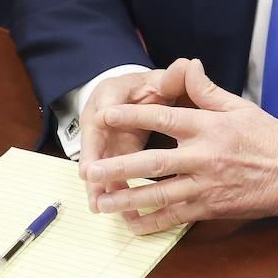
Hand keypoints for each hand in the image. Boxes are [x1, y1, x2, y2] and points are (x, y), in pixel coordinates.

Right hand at [78, 63, 187, 209]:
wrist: (141, 95)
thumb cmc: (153, 87)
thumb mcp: (162, 80)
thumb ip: (174, 77)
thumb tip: (187, 66)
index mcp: (114, 94)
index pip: (107, 105)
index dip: (103, 117)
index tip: (101, 125)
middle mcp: (101, 117)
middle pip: (94, 139)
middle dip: (92, 159)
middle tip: (90, 178)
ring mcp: (103, 139)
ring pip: (98, 162)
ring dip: (97, 183)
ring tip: (98, 205)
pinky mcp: (110, 156)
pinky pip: (108, 175)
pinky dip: (109, 192)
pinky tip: (112, 211)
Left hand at [85, 58, 277, 234]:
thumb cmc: (270, 137)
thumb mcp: (240, 107)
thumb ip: (207, 90)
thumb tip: (187, 65)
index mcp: (209, 127)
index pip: (164, 117)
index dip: (132, 115)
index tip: (105, 114)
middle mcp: (204, 156)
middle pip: (153, 161)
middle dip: (119, 166)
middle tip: (90, 169)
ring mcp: (207, 185)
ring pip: (159, 194)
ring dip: (127, 198)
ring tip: (100, 201)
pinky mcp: (211, 208)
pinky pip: (175, 217)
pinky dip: (151, 222)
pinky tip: (131, 223)